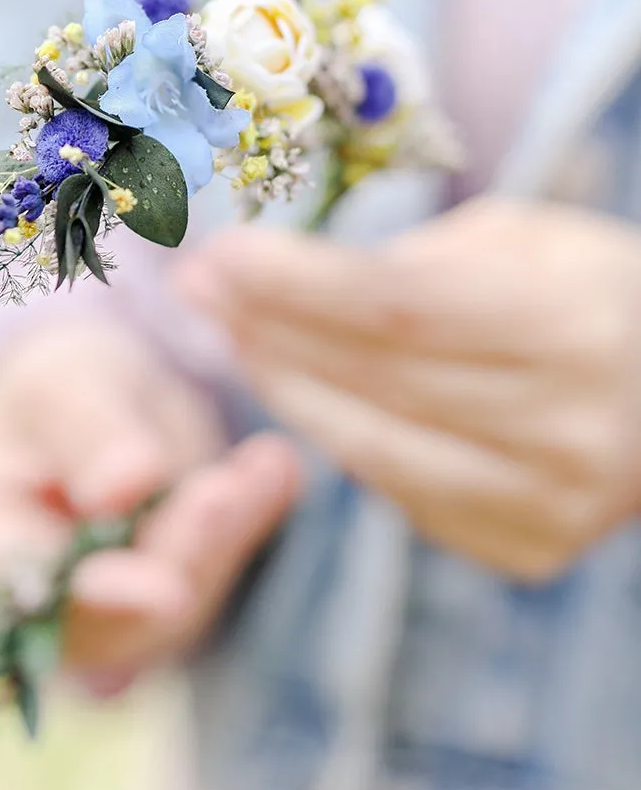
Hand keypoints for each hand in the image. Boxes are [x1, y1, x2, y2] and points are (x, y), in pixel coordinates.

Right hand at [0, 311, 300, 685]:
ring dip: (218, 544)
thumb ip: (89, 432)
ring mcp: (97, 620)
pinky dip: (246, 526)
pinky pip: (206, 582)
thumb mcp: (66, 383)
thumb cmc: (56, 388)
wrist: (93, 402)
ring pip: (165, 611)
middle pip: (102, 614)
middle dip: (173, 559)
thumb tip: (128, 484)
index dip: (85, 597)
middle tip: (222, 497)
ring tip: (263, 467)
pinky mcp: (159, 611)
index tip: (159, 590)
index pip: (14, 588)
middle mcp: (24, 604)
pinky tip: (276, 469)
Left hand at [175, 198, 640, 581]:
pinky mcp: (528, 550)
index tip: (216, 253)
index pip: (395, 309)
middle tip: (197, 293)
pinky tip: (304, 395)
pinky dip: (343, 440)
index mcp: (570, 328)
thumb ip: (409, 263)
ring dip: (285, 391)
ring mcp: (548, 505)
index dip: (293, 283)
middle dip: (266, 331)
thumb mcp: (523, 239)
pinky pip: (400, 493)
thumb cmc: (591, 293)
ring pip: (370, 452)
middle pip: (371, 383)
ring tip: (230, 338)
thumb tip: (277, 283)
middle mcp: (565, 428)